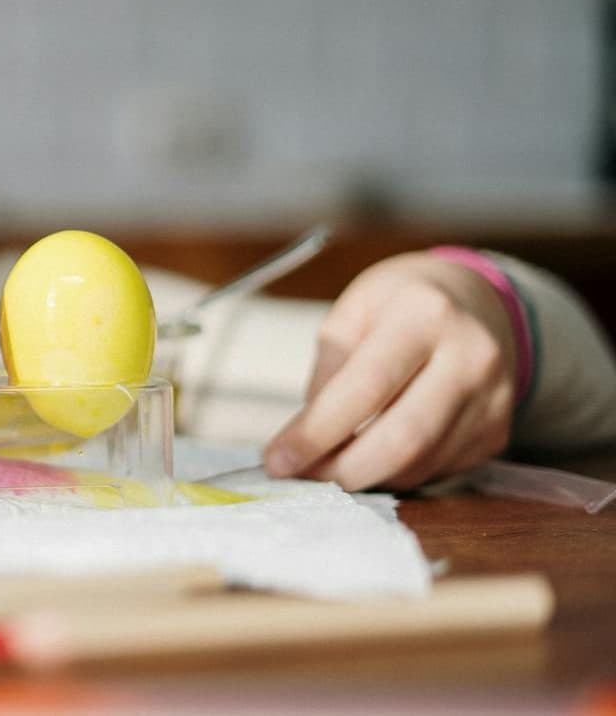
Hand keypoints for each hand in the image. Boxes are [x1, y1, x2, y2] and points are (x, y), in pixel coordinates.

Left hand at [262, 252, 516, 490]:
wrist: (477, 300)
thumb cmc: (400, 303)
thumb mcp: (352, 313)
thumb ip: (329, 371)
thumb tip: (307, 439)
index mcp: (426, 315)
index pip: (366, 387)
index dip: (317, 432)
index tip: (277, 459)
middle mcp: (471, 356)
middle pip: (403, 439)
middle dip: (343, 470)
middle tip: (302, 476)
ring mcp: (494, 398)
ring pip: (420, 464)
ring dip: (366, 476)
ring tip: (329, 465)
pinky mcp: (499, 431)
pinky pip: (438, 469)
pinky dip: (396, 472)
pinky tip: (372, 456)